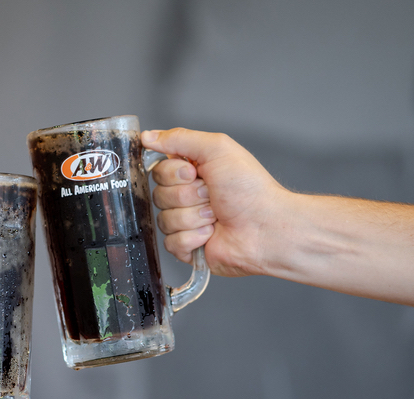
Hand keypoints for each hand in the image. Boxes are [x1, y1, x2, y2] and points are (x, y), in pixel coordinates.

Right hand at [141, 128, 291, 276]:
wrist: (265, 226)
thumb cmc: (250, 188)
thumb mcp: (217, 149)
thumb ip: (179, 138)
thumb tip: (148, 136)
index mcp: (191, 172)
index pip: (158, 170)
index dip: (173, 173)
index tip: (195, 173)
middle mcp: (187, 196)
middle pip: (158, 195)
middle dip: (187, 196)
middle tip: (211, 195)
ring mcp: (187, 222)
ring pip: (164, 220)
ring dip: (193, 217)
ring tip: (216, 216)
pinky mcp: (188, 247)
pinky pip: (171, 243)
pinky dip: (193, 238)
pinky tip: (211, 234)